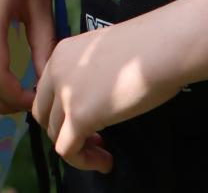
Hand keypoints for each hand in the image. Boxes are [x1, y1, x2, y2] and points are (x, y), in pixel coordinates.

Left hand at [31, 15, 184, 173]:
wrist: (163, 46)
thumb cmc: (148, 46)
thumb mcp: (104, 54)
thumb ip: (89, 73)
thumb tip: (94, 97)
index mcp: (61, 53)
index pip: (46, 92)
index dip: (63, 111)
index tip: (91, 120)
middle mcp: (56, 71)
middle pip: (44, 114)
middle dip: (64, 131)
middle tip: (95, 139)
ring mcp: (65, 94)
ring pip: (54, 135)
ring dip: (77, 149)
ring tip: (103, 153)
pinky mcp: (78, 116)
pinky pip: (67, 150)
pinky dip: (83, 161)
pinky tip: (105, 161)